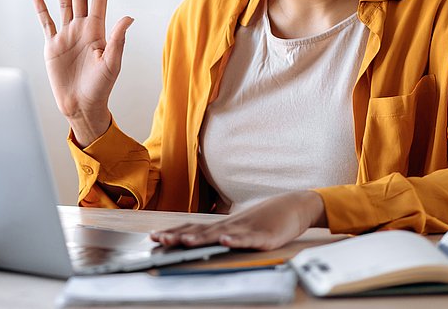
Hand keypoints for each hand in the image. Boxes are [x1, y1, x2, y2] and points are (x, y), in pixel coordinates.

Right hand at [33, 0, 133, 146]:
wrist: (81, 106)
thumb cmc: (100, 88)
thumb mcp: (111, 64)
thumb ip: (118, 40)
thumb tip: (129, 17)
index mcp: (98, 30)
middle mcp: (82, 28)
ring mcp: (67, 35)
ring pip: (63, 3)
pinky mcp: (53, 46)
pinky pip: (46, 23)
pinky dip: (42, 9)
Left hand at [149, 191, 326, 250]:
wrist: (293, 206)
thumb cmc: (264, 219)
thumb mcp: (239, 228)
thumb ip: (221, 235)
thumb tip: (199, 241)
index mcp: (223, 226)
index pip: (193, 229)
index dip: (174, 233)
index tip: (154, 237)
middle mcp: (230, 226)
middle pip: (201, 231)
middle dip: (178, 236)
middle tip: (159, 240)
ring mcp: (247, 229)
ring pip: (221, 234)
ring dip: (202, 238)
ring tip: (185, 241)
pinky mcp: (264, 236)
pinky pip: (249, 239)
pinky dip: (237, 240)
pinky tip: (226, 241)